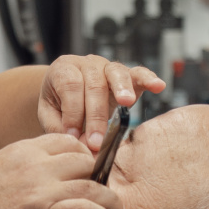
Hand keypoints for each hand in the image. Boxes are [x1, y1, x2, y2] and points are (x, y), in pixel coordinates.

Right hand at [0, 133, 120, 208]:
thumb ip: (27, 166)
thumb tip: (53, 174)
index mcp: (22, 150)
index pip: (68, 141)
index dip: (85, 156)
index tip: (90, 173)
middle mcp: (34, 164)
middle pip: (85, 159)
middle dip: (99, 177)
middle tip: (103, 194)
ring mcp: (40, 189)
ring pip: (93, 184)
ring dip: (109, 200)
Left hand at [38, 54, 163, 150]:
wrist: (66, 91)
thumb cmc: (58, 103)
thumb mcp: (50, 114)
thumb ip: (60, 127)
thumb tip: (78, 145)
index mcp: (64, 69)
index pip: (70, 86)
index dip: (72, 112)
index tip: (73, 135)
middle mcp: (87, 64)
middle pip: (94, 85)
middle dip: (96, 117)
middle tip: (96, 142)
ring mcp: (108, 67)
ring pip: (116, 74)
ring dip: (122, 89)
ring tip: (127, 102)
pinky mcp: (127, 75)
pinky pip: (138, 73)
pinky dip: (149, 79)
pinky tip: (158, 86)